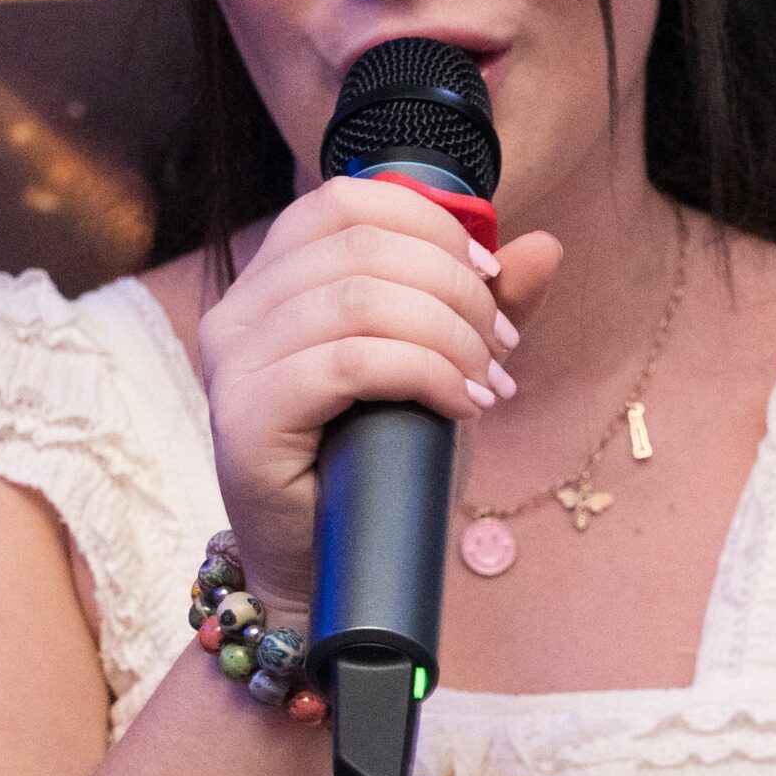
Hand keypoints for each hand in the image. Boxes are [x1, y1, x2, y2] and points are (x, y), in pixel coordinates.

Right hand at [197, 177, 562, 619]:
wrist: (329, 573)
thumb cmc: (378, 468)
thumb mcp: (442, 369)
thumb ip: (484, 308)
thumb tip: (543, 246)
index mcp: (271, 283)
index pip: (345, 202)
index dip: (429, 223)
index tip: (490, 276)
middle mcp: (237, 314)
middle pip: (361, 247)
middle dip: (456, 290)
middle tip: (501, 350)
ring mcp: (232, 366)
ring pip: (358, 302)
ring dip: (449, 336)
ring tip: (487, 383)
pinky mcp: (244, 421)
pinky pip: (347, 363)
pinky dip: (422, 373)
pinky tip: (459, 405)